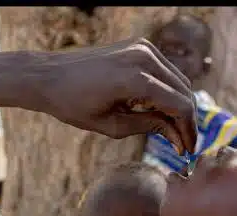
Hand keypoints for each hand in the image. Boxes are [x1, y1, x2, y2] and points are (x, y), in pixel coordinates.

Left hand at [32, 38, 197, 153]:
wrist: (48, 75)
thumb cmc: (72, 104)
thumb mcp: (111, 125)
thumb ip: (149, 127)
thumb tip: (177, 136)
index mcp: (136, 79)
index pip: (180, 106)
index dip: (188, 130)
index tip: (187, 149)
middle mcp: (144, 57)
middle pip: (184, 92)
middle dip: (187, 120)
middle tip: (182, 144)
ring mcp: (143, 47)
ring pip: (179, 81)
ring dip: (179, 105)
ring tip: (171, 130)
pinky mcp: (140, 45)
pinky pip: (166, 71)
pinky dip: (168, 90)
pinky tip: (158, 110)